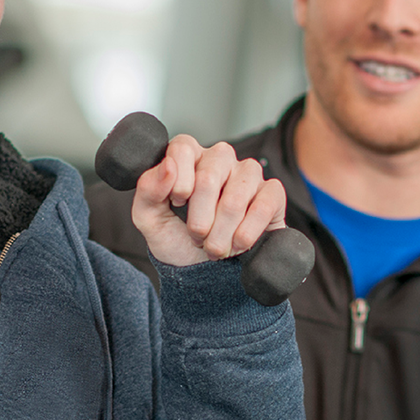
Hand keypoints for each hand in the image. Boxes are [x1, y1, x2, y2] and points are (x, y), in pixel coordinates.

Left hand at [131, 135, 286, 267]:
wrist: (205, 272)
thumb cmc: (177, 240)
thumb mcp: (149, 220)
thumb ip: (148, 191)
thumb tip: (167, 166)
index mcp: (187, 157)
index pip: (182, 148)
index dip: (178, 181)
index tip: (176, 204)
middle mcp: (219, 158)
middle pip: (209, 177)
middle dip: (198, 219)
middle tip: (196, 238)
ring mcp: (248, 173)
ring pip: (236, 197)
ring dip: (221, 233)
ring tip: (215, 247)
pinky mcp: (272, 193)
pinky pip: (263, 206)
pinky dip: (246, 234)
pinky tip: (238, 244)